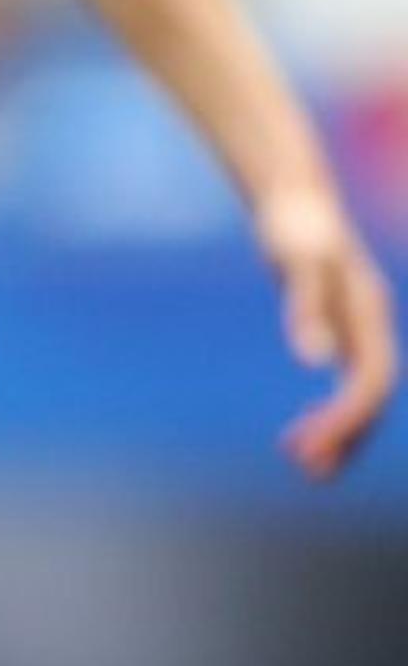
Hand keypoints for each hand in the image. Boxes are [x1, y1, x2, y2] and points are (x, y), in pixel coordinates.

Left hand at [253, 185, 394, 478]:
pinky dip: (330, 413)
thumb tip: (312, 360)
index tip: (310, 448)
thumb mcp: (296, 263)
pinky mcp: (341, 329)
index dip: (347, 419)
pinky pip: (346, 383)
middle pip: (372, 396)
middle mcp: (372, 326)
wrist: (293, 196)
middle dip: (347, 436)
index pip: (371, 382)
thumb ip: (305, 308)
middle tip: (307, 470)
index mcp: (370, 315)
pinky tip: (303, 432)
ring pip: (362, 395)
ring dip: (342, 433)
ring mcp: (360, 329)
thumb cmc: (293, 225)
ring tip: (305, 464)